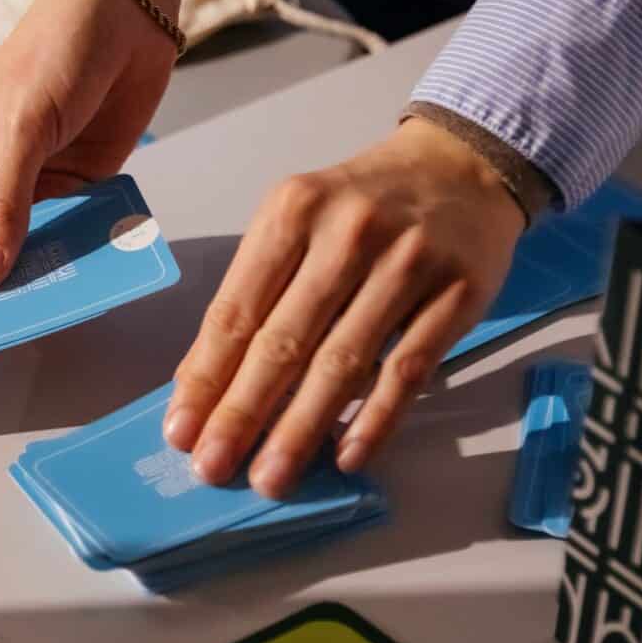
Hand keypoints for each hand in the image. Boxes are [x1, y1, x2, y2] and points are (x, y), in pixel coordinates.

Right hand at [0, 0, 195, 283]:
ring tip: (28, 323)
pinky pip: (70, 239)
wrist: (126, 15)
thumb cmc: (52, 52)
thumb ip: (2, 203)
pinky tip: (80, 287)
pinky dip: (73, 260)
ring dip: (26, 281)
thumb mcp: (19, 127)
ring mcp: (31, 192)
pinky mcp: (80, 193)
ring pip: (18, 254)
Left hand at [166, 120, 525, 496]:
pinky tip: (346, 456)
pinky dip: (376, 418)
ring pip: (343, 361)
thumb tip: (203, 381)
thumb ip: (255, 293)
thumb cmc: (360, 206)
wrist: (460, 166)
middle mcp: (346, 233)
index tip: (181, 431)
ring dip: (301, 429)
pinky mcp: (459, 293)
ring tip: (271, 477)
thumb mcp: (296, 225)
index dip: (206, 376)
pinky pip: (409, 368)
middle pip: (284, 341)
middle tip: (214, 469)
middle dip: (243, 413)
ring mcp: (408, 262)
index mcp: (291, 212)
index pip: (237, 309)